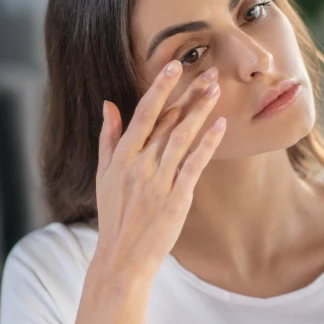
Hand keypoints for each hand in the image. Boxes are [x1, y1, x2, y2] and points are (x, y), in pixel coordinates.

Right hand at [94, 61, 225, 280]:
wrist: (121, 257)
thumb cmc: (114, 216)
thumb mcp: (103, 175)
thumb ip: (108, 138)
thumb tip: (108, 105)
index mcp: (121, 156)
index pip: (142, 113)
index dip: (159, 88)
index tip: (173, 65)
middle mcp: (139, 165)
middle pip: (167, 121)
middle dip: (189, 93)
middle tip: (210, 71)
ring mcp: (158, 181)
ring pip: (182, 137)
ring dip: (200, 111)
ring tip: (216, 89)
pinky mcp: (176, 199)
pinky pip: (194, 165)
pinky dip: (207, 144)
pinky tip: (220, 126)